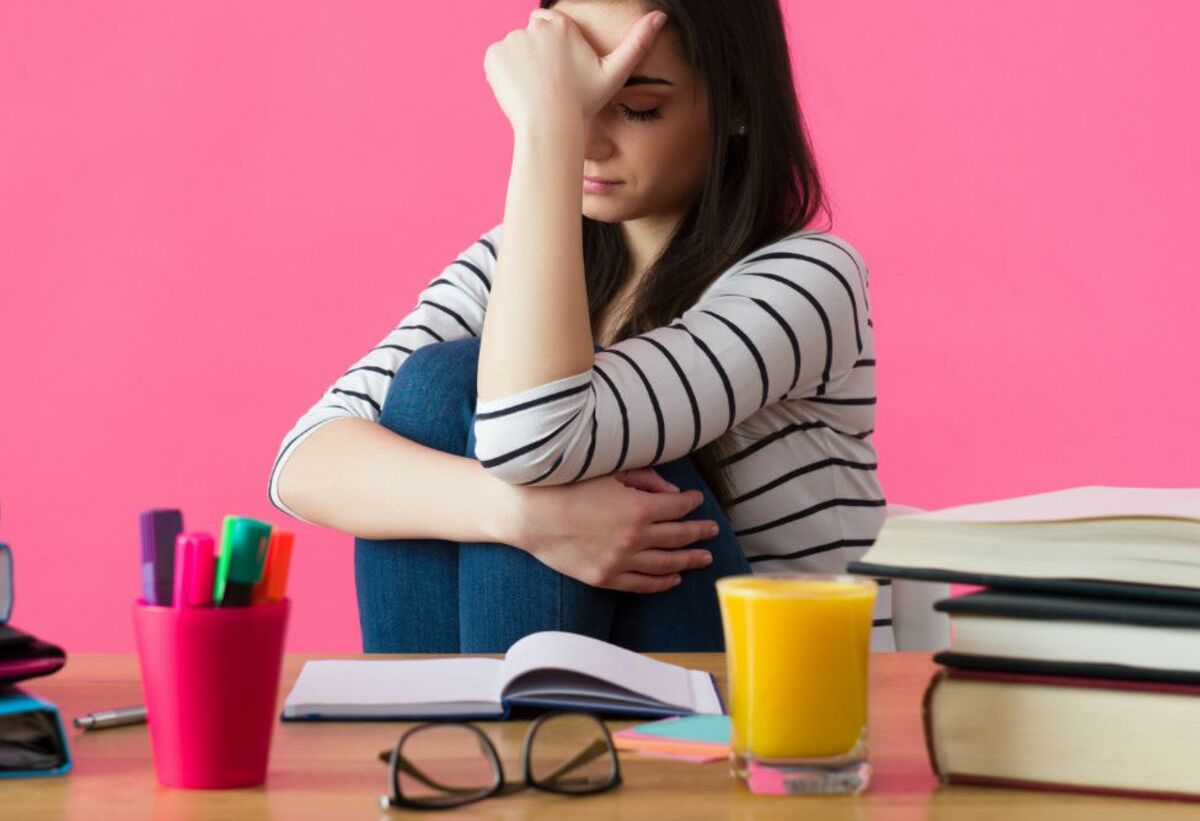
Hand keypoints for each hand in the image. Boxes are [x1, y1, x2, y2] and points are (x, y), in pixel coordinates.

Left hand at [483, 7, 667, 130]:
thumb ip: (638, 42)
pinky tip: (518, 91)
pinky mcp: (494, 55)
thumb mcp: (615, 73)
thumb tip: (662, 15)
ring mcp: (513, 40)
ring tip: (534, 91)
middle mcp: (536, 27)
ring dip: (520, 66)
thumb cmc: (584, 103)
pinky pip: (497, 61)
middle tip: (547, 86)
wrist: (550, 125)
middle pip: (531, 37)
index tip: (559, 73)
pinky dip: (503, 74)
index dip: (553, 51)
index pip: (550, 26)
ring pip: (515, 50)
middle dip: (536, 57)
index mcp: (563, 26)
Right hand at [506, 467, 717, 593]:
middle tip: (713, 531)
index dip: (692, 503)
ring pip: (666, 564)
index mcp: (639, 508)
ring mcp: (620, 561)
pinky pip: (642, 584)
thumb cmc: (566, 485)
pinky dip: (662, 582)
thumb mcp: (609, 471)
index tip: (697, 500)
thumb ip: (645, 479)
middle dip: (699, 533)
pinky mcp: (604, 578)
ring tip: (704, 558)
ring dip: (689, 560)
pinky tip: (675, 578)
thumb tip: (672, 492)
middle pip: (679, 536)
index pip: (678, 506)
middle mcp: (635, 538)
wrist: (528, 514)